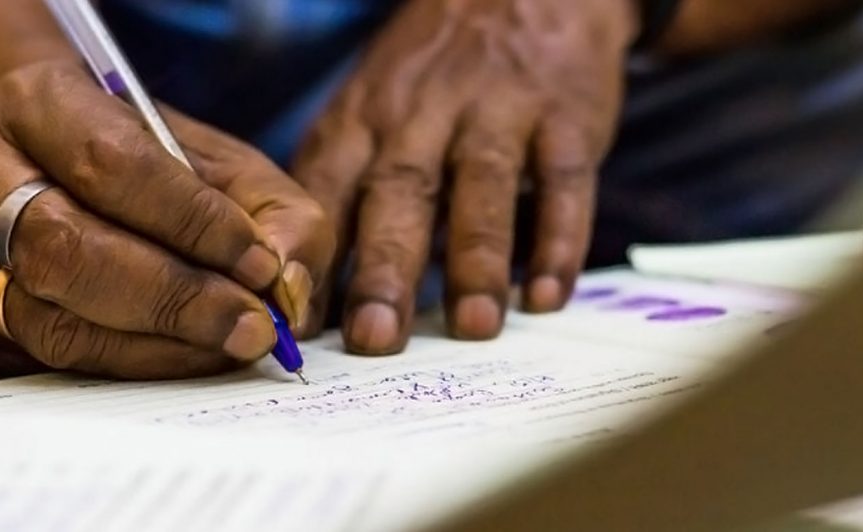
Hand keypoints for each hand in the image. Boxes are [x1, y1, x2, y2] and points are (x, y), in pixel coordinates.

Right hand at [0, 60, 332, 378]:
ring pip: (51, 319)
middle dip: (175, 297)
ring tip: (228, 344)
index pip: (112, 163)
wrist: (60, 172)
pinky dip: (130, 367)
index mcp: (39, 105)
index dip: (192, 222)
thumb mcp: (228, 167)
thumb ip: (277, 214)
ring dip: (156, 344)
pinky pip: (46, 361)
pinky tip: (185, 358)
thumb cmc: (154, 168)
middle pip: (66, 249)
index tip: (261, 264)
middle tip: (253, 326)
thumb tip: (287, 287)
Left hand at [294, 0, 638, 353]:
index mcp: (365, 117)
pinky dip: (559, 239)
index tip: (297, 326)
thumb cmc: (433, 71)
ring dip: (476, 259)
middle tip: (373, 339)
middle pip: (400, 192)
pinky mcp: (565, 116)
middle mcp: (425, 113)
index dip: (311, 258)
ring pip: (482, 186)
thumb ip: (347, 189)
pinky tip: (547, 296)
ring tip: (472, 327)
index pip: (328, 189)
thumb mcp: (373, 107)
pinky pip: (563, 180)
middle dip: (384, 268)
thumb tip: (315, 297)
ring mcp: (499, 111)